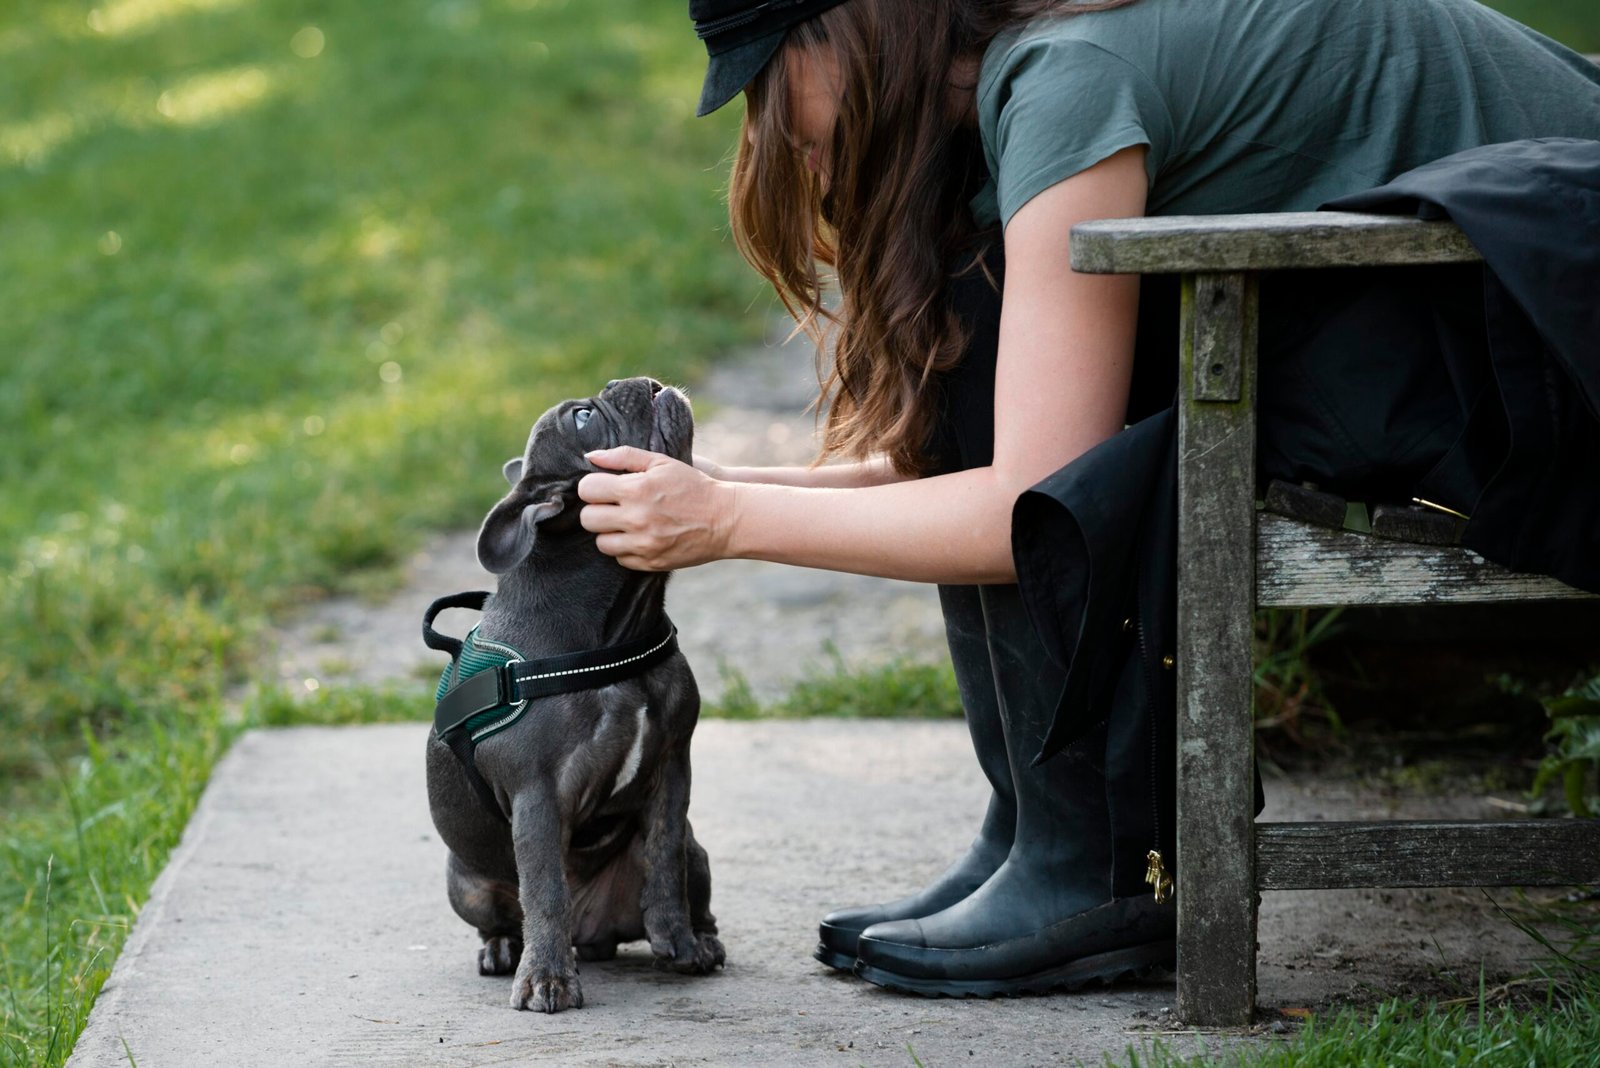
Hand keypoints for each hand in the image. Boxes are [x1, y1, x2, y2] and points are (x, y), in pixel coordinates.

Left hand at [578, 447, 736, 570]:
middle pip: (588, 519)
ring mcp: (643, 544)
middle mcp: (636, 519)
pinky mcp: (651, 563)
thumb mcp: (662, 462)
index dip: (593, 486)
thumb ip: (624, 456)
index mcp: (636, 489)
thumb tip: (591, 456)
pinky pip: (620, 559)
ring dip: (609, 532)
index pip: (587, 490)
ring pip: (601, 543)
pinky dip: (626, 549)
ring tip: (627, 522)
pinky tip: (641, 536)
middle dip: (597, 510)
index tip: (604, 487)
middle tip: (613, 506)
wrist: (726, 519)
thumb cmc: (693, 486)